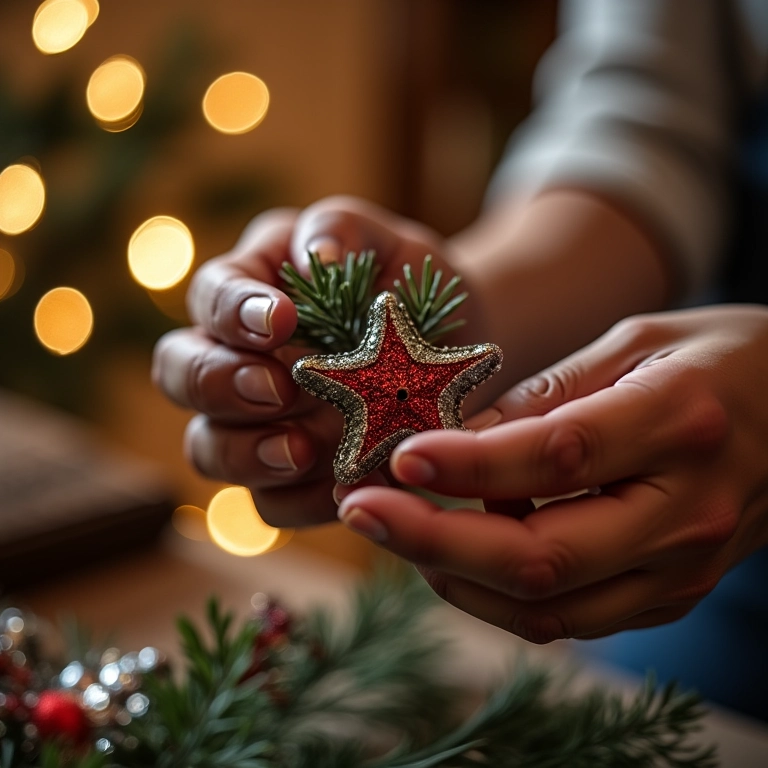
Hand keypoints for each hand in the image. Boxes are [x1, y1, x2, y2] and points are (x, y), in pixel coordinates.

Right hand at [152, 196, 468, 526]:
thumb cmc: (410, 284)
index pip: (211, 294)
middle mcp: (238, 359)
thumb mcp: (387, 241)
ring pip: (208, 448)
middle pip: (180, 375)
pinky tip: (341, 489)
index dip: (232, 311)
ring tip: (299, 451)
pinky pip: (271, 503)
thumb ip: (342, 230)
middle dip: (219, 385)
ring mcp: (258, 424)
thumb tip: (317, 256)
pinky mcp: (290, 477)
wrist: (458, 347)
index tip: (282, 321)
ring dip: (245, 453)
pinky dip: (299, 500)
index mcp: (250, 292)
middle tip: (277, 390)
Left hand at [336, 305, 767, 641]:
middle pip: (544, 558)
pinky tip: (456, 555)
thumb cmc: (717, 359)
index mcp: (680, 423)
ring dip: (455, 576)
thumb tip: (454, 437)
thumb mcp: (634, 344)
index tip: (398, 456)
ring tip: (396, 528)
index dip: (471, 465)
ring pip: (549, 608)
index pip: (561, 457)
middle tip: (362, 511)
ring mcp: (680, 567)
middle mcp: (685, 511)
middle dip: (435, 542)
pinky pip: (571, 617)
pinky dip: (497, 594)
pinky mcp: (670, 594)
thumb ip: (546, 396)